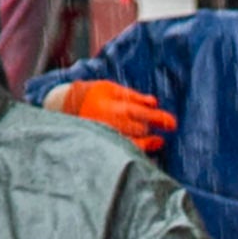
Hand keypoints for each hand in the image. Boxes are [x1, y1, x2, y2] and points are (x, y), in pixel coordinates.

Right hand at [49, 77, 176, 156]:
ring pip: (131, 144)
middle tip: (167, 127)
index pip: (141, 114)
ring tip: (157, 141)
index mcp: (113, 106)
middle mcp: (109, 123)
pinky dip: (133, 151)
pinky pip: (120, 151)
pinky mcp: (100, 145)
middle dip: (153, 130)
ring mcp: (104, 136)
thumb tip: (154, 102)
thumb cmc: (91, 93)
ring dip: (146, 144)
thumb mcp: (110, 87)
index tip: (173, 123)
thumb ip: (133, 95)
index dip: (159, 119)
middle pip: (138, 130)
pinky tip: (141, 148)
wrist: (64, 105)